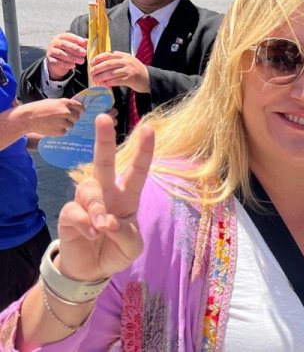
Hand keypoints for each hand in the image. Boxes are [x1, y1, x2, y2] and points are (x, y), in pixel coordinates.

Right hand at [11, 98, 83, 136]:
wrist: (28, 118)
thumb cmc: (38, 109)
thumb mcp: (52, 102)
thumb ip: (63, 105)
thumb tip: (73, 108)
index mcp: (65, 103)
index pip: (80, 107)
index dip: (80, 110)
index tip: (80, 113)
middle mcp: (66, 112)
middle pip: (76, 117)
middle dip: (72, 118)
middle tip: (63, 119)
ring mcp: (64, 122)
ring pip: (71, 125)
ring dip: (65, 125)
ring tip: (54, 123)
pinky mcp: (60, 131)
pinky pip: (64, 131)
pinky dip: (59, 131)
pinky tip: (51, 127)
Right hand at [45, 33, 86, 79]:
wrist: (57, 62)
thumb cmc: (68, 51)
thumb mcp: (75, 46)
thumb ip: (81, 44)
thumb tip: (88, 41)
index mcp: (60, 37)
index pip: (68, 36)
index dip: (76, 39)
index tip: (84, 43)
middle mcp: (54, 43)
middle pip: (64, 44)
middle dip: (75, 49)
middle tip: (84, 53)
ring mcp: (51, 51)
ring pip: (61, 53)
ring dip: (72, 58)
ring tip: (81, 61)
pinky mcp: (49, 59)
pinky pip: (57, 62)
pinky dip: (66, 64)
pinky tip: (73, 66)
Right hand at [55, 114, 153, 281]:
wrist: (92, 270)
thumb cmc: (116, 250)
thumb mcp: (132, 247)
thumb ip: (127, 235)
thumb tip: (109, 222)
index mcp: (127, 197)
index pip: (137, 171)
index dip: (144, 151)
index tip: (149, 129)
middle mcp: (106, 193)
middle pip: (103, 162)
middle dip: (104, 139)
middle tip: (103, 118)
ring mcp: (85, 202)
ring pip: (89, 189)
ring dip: (97, 207)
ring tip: (102, 227)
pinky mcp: (69, 214)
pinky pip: (75, 210)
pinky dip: (85, 221)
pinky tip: (91, 232)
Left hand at [89, 51, 150, 92]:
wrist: (149, 78)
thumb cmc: (136, 70)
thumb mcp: (129, 61)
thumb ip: (118, 58)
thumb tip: (105, 58)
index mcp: (124, 56)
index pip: (108, 55)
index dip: (99, 58)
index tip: (92, 63)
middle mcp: (126, 61)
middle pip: (108, 64)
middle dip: (97, 69)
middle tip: (91, 73)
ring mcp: (129, 70)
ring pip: (111, 73)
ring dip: (101, 77)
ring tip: (95, 80)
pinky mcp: (130, 79)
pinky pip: (116, 81)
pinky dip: (109, 83)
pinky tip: (105, 84)